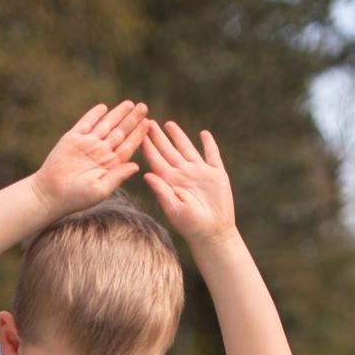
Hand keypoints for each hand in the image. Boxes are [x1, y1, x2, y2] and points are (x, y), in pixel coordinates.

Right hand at [31, 100, 147, 215]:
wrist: (50, 194)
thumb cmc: (76, 197)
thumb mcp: (101, 189)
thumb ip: (118, 176)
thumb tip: (137, 166)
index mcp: (109, 165)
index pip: (128, 146)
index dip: (138, 135)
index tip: (149, 123)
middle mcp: (100, 152)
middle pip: (120, 132)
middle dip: (132, 120)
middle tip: (144, 107)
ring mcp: (87, 144)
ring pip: (106, 124)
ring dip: (117, 114)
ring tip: (130, 104)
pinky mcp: (73, 138)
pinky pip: (86, 123)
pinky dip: (94, 115)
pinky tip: (104, 107)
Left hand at [140, 120, 235, 242]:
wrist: (213, 232)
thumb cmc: (191, 226)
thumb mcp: (174, 209)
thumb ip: (161, 191)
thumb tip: (146, 175)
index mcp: (171, 182)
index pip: (156, 160)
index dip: (148, 146)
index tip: (139, 132)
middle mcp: (183, 174)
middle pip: (168, 151)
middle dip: (158, 137)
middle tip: (148, 122)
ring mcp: (200, 173)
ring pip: (187, 149)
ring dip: (178, 137)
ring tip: (169, 124)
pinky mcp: (216, 174)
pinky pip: (212, 155)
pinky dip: (209, 144)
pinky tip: (204, 134)